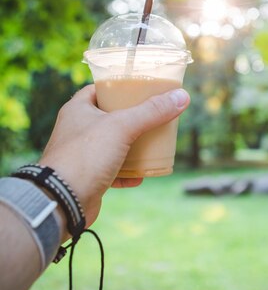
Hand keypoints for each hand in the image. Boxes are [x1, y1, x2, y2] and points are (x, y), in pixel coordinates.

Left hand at [40, 85, 189, 226]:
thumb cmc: (85, 156)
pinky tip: (141, 175)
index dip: (120, 87)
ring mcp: (82, 155)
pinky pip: (112, 171)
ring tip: (153, 144)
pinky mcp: (88, 177)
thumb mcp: (122, 127)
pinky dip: (128, 173)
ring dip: (133, 147)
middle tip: (154, 117)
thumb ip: (152, 112)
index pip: (100, 90)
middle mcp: (77, 130)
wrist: (63, 201)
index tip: (141, 89)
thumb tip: (182, 97)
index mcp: (78, 109)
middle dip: (133, 119)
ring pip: (113, 145)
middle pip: (110, 118)